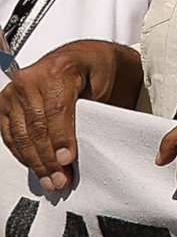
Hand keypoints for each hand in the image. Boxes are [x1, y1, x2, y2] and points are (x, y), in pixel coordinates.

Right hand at [0, 42, 131, 192]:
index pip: (56, 111)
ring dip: (35, 162)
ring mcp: (15, 91)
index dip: (61, 139)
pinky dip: (22, 153)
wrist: (84, 56)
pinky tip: (35, 167)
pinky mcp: (6, 102)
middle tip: (61, 179)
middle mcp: (31, 78)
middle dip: (49, 158)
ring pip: (20, 134)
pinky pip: (10, 134)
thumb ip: (96, 111)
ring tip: (50, 180)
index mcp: (59, 69)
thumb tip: (90, 145)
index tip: (67, 160)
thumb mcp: (106, 84)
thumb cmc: (99, 68)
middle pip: (36, 126)